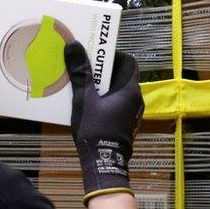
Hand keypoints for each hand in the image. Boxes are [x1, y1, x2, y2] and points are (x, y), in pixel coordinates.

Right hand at [64, 41, 143, 205]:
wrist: (103, 164)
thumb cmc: (96, 129)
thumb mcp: (84, 99)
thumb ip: (80, 72)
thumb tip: (74, 45)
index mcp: (130, 89)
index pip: (129, 62)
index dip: (114, 55)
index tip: (96, 55)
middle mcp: (135, 99)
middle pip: (121, 75)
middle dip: (102, 70)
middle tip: (83, 68)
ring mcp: (132, 112)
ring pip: (118, 90)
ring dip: (102, 85)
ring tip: (81, 85)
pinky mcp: (126, 123)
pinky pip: (116, 103)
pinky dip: (104, 99)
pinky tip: (87, 103)